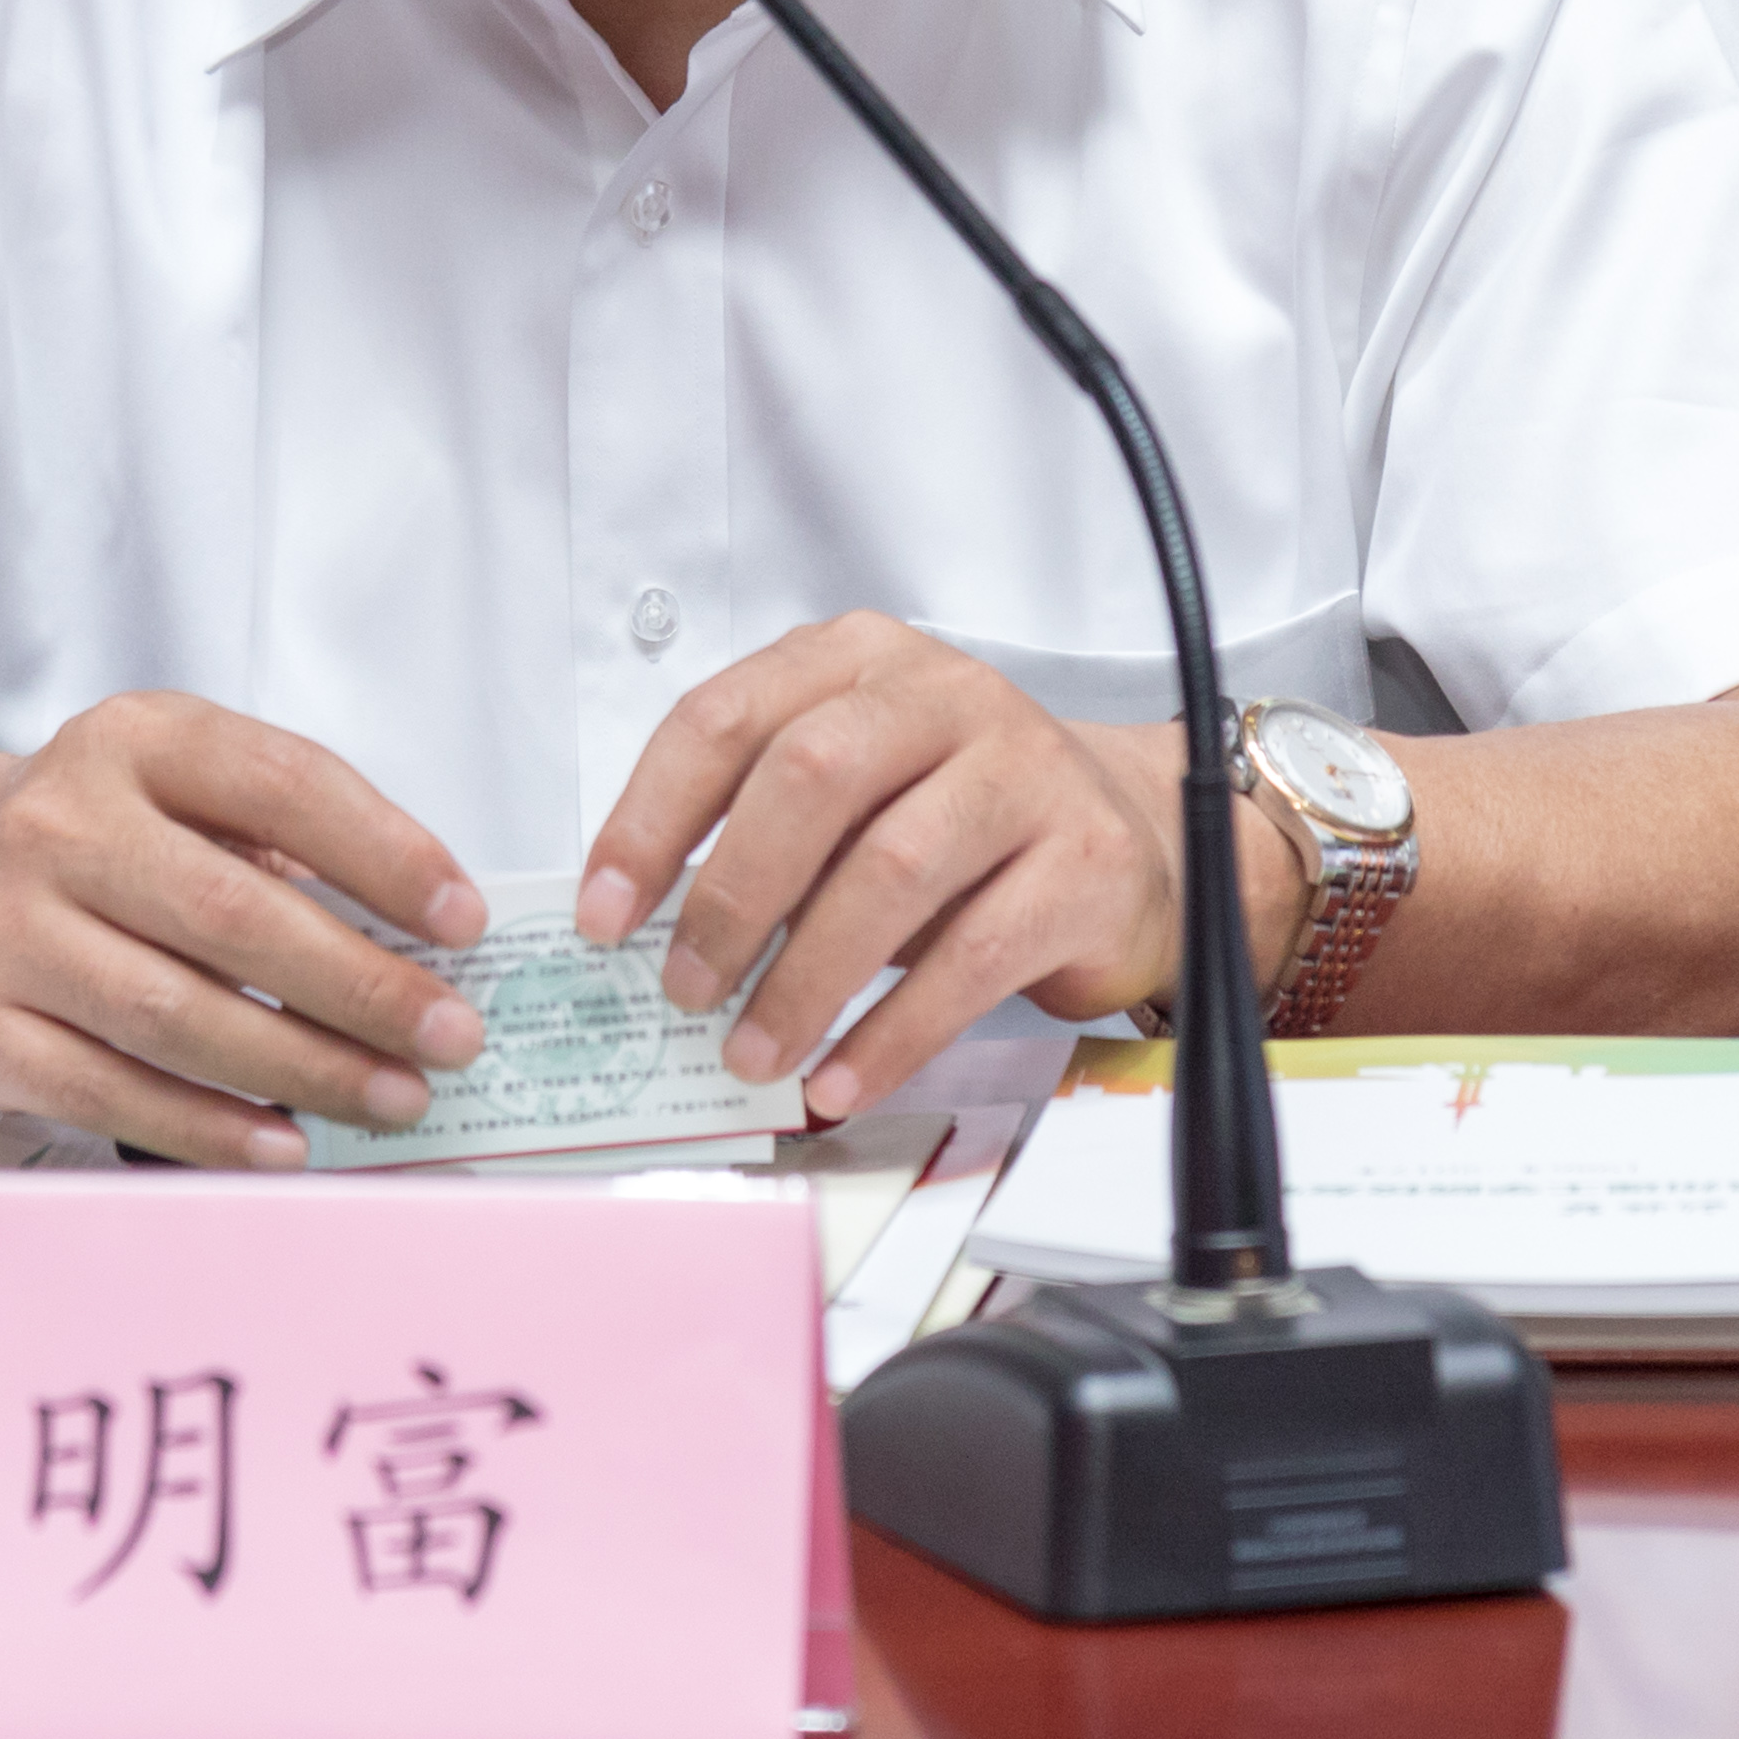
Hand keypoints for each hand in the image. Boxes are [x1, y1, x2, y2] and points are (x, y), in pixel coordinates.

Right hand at [0, 691, 491, 1166]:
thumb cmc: (112, 840)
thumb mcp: (189, 790)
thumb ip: (295, 841)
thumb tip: (425, 946)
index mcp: (137, 740)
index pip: (282, 785)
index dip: (385, 853)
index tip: (463, 920)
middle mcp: (59, 825)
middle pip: (233, 916)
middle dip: (362, 987)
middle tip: (450, 1036)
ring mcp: (6, 930)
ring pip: (176, 1017)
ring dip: (303, 1070)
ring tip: (394, 1098)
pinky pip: (111, 1093)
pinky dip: (209, 1129)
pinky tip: (286, 1144)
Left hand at [576, 612, 1277, 1116]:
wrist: (1135, 841)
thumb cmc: (962, 822)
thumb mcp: (858, 793)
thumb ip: (765, 829)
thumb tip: (644, 929)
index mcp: (861, 660)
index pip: (728, 716)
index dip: (651, 818)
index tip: (603, 912)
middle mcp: (946, 695)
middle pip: (811, 775)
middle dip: (730, 895)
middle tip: (683, 989)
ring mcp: (1026, 772)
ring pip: (890, 870)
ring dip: (805, 979)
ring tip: (752, 1052)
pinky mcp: (1084, 864)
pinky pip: (970, 959)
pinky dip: (891, 1033)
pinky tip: (840, 1079)